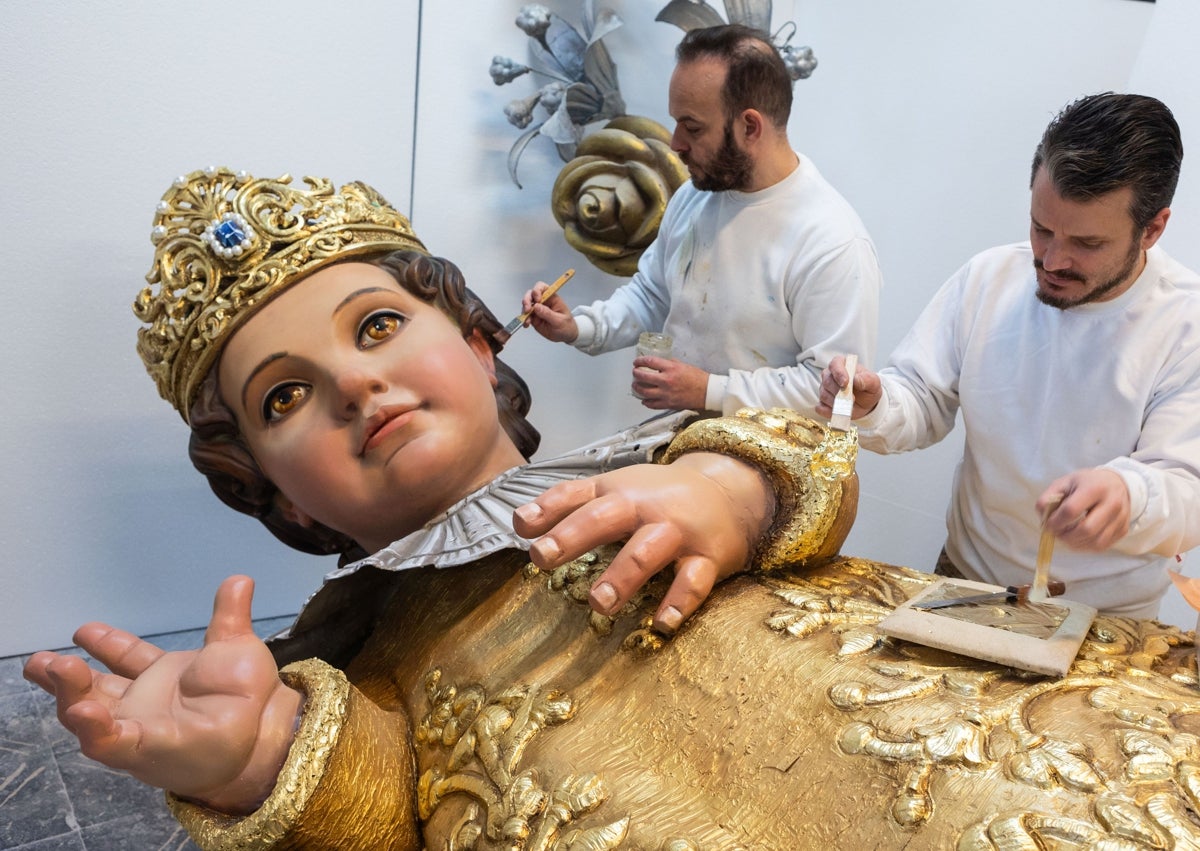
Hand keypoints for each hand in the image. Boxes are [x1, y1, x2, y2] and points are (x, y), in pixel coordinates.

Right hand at [23, 576, 302, 814]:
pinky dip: (96, 729)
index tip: (83, 630)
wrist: (264, 735)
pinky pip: (113, 743)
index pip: (125, 658)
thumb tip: (240, 580)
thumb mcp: (236, 648)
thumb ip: (229, 616)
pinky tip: (82, 712)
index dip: (105, 644)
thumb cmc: (246, 694)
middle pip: (93, 690)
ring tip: (57, 670)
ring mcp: (140, 728)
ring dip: (71, 696)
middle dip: (64, 678)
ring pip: (91, 717)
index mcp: (160, 677)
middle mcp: (143, 704)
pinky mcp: (146, 751)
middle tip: (43, 661)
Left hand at [513, 453, 772, 633]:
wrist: (727, 491)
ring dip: (622, 576)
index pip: (578, 496)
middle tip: (543, 557)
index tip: (521, 527)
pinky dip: (680, 602)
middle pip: (607, 517)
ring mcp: (677, 532)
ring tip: (598, 603)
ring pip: (648, 551)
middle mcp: (645, 508)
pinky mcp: (707, 557)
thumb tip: (518, 523)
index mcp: (617, 491)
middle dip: (575, 535)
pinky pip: (694, 581)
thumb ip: (567, 504)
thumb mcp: (613, 490)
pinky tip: (662, 623)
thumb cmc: (656, 497)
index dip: (548, 509)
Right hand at [521, 280, 577, 342]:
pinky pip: (526, 316)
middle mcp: (543, 301)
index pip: (542, 287)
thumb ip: (548, 314)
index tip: (537, 300)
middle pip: (531, 294)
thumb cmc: (567, 325)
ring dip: (524, 311)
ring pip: (526, 305)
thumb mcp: (560, 321)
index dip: (537, 290)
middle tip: (528, 310)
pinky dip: (524, 319)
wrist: (566, 335)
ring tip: (528, 320)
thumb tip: (537, 306)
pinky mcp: (534, 317)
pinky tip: (526, 324)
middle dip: (527, 300)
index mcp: (552, 298)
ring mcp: (537, 309)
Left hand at [632, 357, 708, 409]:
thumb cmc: (697, 377)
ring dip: (637, 388)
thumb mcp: (683, 365)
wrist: (707, 392)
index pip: (650, 362)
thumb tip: (659, 364)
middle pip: (643, 377)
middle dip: (636, 373)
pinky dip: (646, 402)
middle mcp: (666, 381)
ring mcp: (666, 394)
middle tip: (635, 372)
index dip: (640, 361)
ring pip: (644, 392)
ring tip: (635, 385)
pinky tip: (644, 400)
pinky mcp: (668, 404)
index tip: (636, 362)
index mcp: (671, 368)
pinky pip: (652, 404)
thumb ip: (670, 364)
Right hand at [816, 355, 881, 419]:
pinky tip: (840, 411)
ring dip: (837, 403)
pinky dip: (829, 411)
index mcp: (843, 365)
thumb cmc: (868, 388)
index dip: (838, 373)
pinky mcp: (823, 403)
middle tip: (852, 399)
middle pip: (827, 381)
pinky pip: (821, 408)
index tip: (845, 383)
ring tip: (849, 406)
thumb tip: (856, 379)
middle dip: (839, 391)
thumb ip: (867, 379)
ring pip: (824, 395)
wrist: (866, 403)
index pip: (835, 364)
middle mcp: (831, 375)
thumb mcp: (874, 383)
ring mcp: (825, 389)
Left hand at [1037, 469, 1130, 550]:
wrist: (1116, 483)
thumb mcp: (1065, 482)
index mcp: (1094, 488)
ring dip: (1075, 544)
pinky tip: (1077, 539)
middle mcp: (1112, 504)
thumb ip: (1048, 497)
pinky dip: (1086, 546)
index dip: (1056, 522)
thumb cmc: (1086, 483)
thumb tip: (1042, 517)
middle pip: (1086, 530)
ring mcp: (1120, 518)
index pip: (1071, 510)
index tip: (1047, 525)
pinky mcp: (1123, 530)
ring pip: (1096, 542)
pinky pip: (1102, 546)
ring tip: (1065, 537)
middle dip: (1066, 536)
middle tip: (1056, 534)